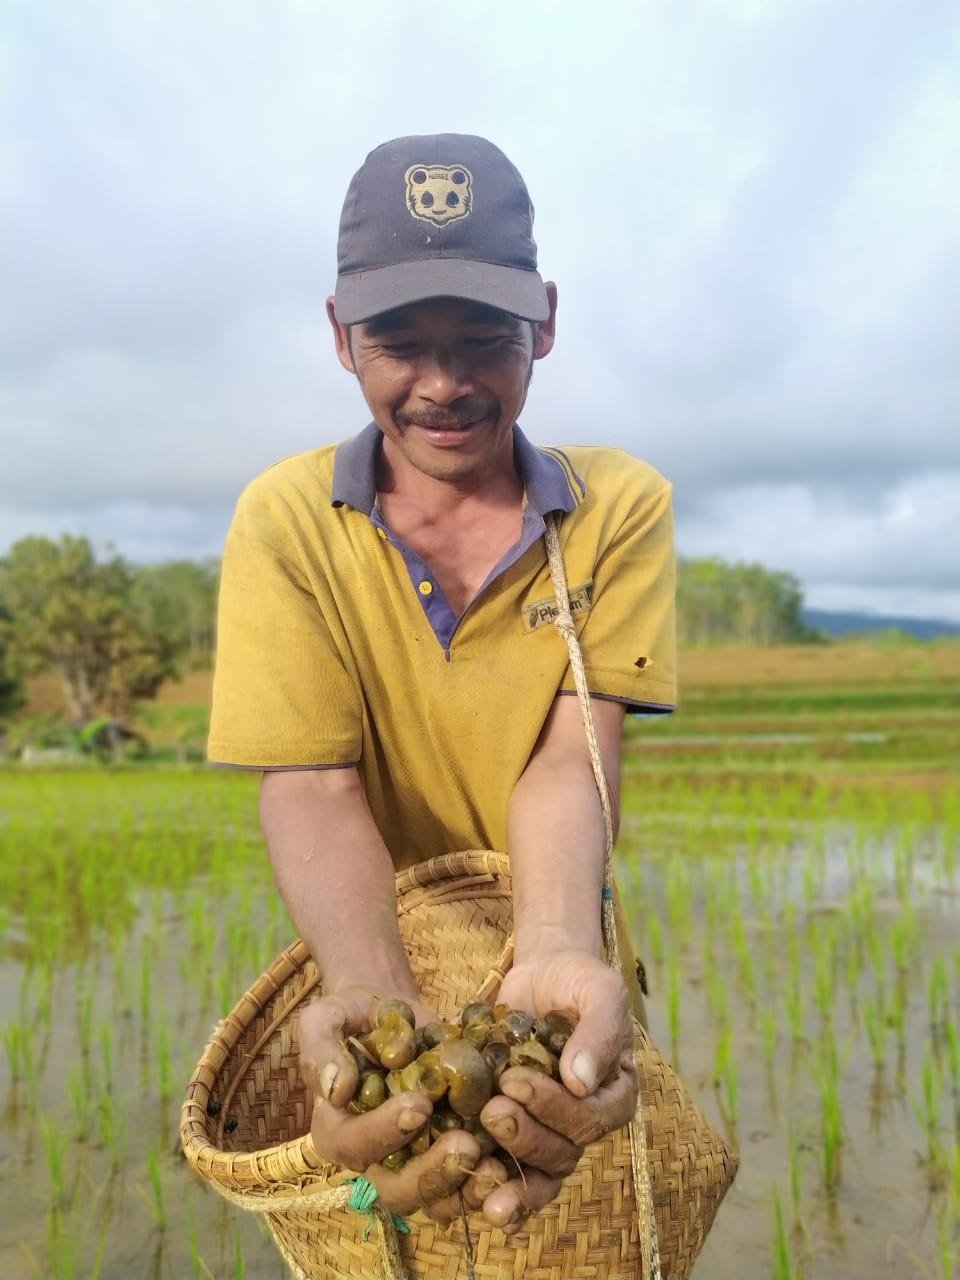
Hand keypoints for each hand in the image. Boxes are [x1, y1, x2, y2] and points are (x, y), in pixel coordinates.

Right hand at [300, 986, 481, 1218]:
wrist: (390, 1015)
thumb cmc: (353, 1016)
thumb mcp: (326, 1018)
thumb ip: (321, 1049)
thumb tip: (335, 1089)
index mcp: (336, 1131)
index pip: (356, 1144)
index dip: (386, 1131)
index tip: (419, 1105)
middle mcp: (373, 1160)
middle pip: (398, 1189)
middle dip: (433, 1173)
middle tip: (466, 1144)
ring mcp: (414, 1162)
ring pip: (438, 1200)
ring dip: (467, 1188)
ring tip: (495, 1165)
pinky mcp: (449, 1154)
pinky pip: (469, 1183)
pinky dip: (491, 1179)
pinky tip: (512, 1159)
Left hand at [473, 950, 638, 1233]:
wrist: (543, 974)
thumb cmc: (577, 980)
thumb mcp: (598, 991)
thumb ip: (598, 1030)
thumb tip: (581, 1083)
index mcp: (614, 1094)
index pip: (591, 1120)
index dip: (553, 1109)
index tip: (514, 1080)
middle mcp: (586, 1122)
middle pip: (563, 1153)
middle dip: (525, 1136)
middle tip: (490, 1110)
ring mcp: (551, 1131)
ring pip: (538, 1172)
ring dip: (507, 1174)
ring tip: (471, 1152)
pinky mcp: (518, 1129)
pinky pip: (511, 1171)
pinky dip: (493, 1186)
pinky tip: (470, 1197)